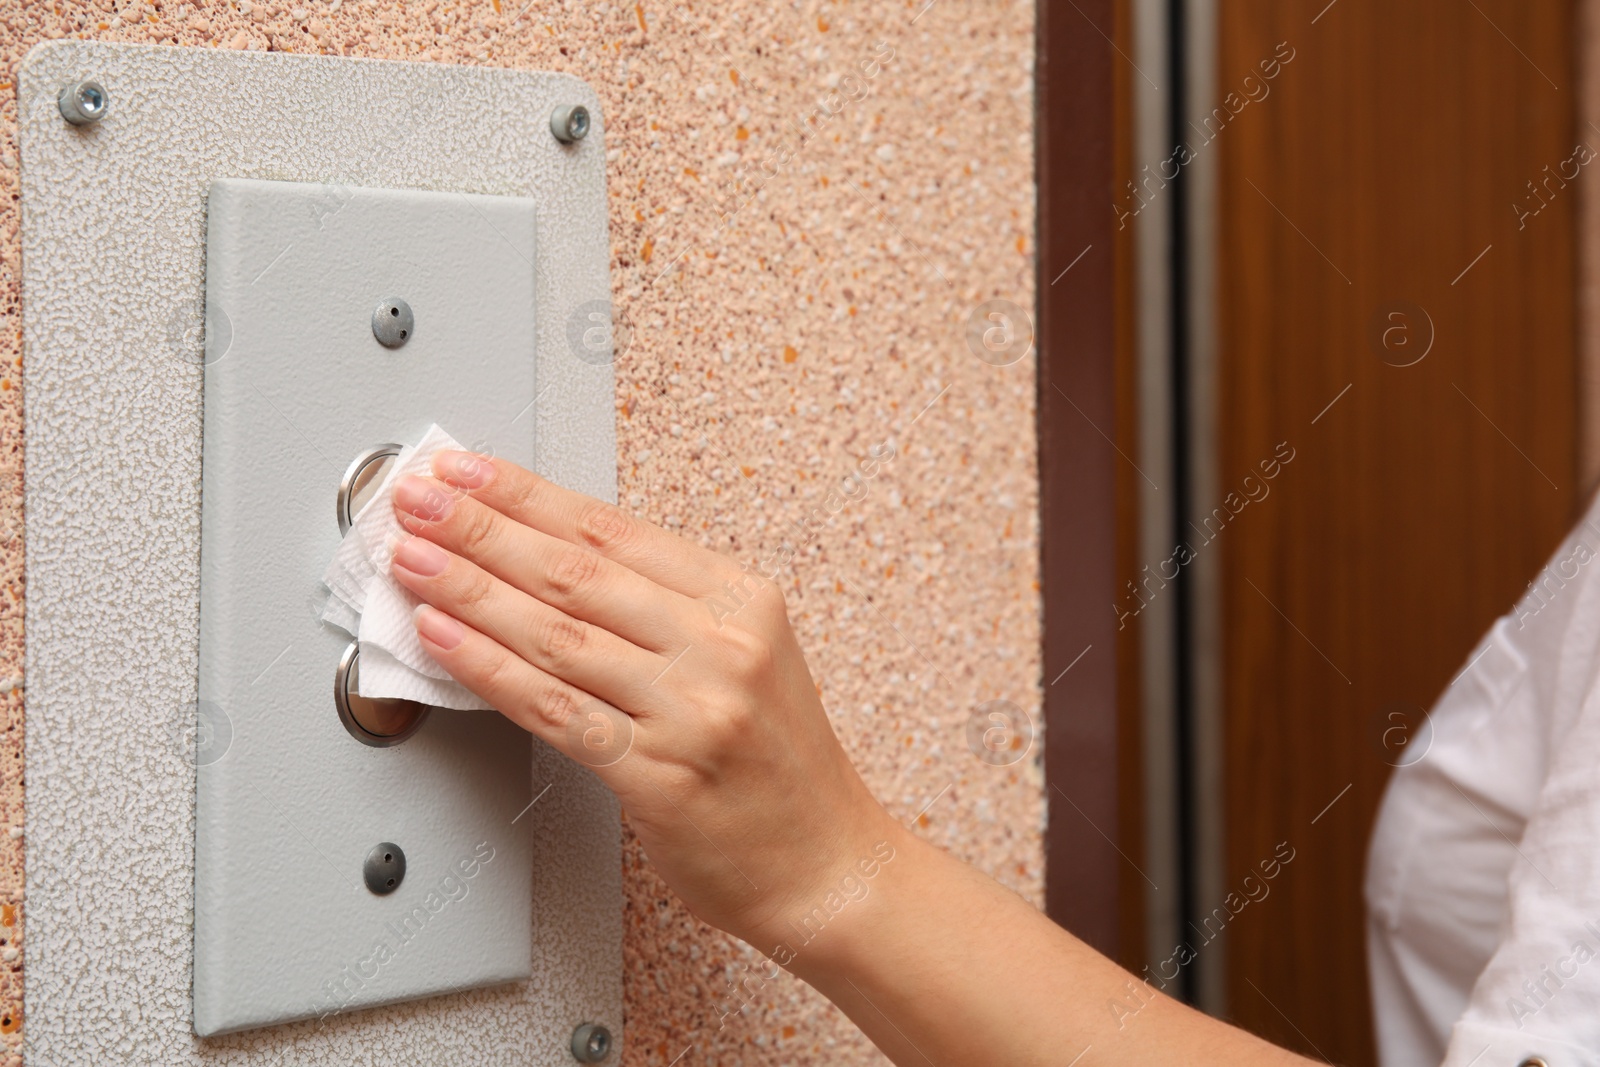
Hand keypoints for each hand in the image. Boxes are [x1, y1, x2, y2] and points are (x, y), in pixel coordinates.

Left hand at [386, 451, 895, 949]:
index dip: (525, 495)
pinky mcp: (661, 778)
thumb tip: (544, 561)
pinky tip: (445, 640)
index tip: (465, 470)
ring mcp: (693, 711)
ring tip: (413, 560)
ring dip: (470, 590)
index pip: (612, 528)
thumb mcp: (745, 655)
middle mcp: (722, 646)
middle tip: (418, 499)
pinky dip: (491, 670)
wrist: (827, 864)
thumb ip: (662, 608)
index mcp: (741, 600)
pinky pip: (556, 711)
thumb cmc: (776, 764)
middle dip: (481, 528)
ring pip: (557, 635)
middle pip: (577, 572)